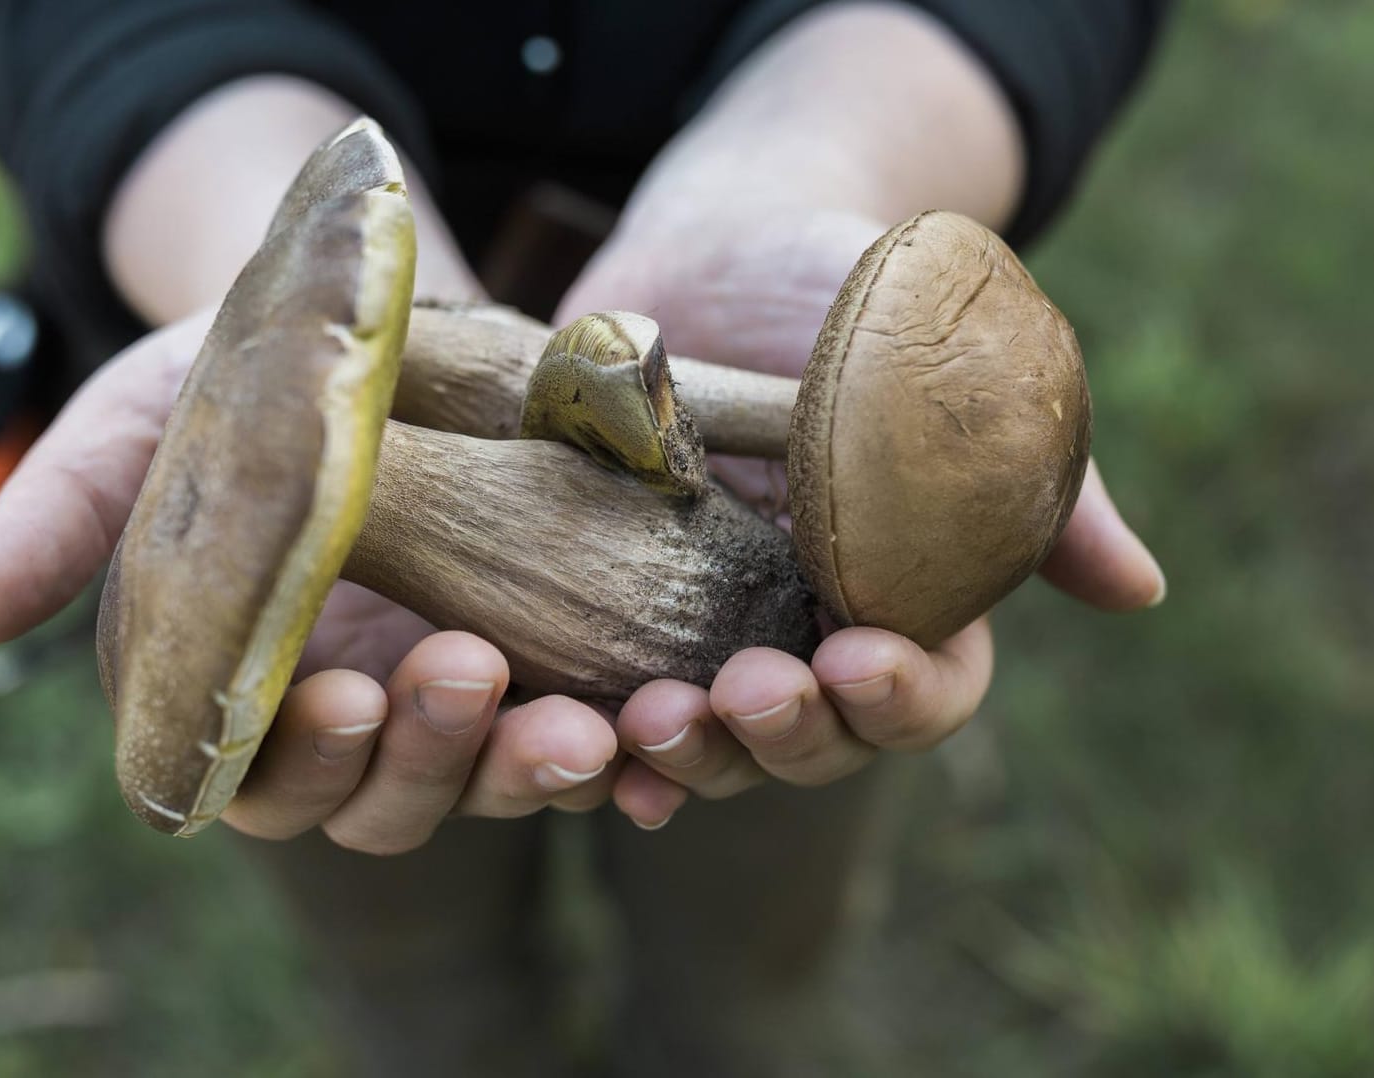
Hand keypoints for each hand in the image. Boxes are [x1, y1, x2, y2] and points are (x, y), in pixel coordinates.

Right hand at [0, 309, 619, 851]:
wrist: (374, 316)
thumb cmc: (244, 380)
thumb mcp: (148, 418)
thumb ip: (64, 511)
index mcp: (258, 690)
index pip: (268, 780)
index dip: (302, 759)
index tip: (340, 692)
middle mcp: (368, 719)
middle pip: (395, 803)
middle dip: (431, 758)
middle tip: (467, 673)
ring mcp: (473, 697)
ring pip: (505, 782)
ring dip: (542, 766)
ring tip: (593, 719)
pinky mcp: (564, 658)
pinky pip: (609, 737)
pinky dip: (639, 755)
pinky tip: (666, 727)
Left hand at [555, 205, 1164, 827]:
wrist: (718, 245)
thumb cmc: (854, 289)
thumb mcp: (950, 353)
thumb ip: (1036, 471)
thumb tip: (1140, 590)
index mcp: (906, 596)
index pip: (927, 689)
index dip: (901, 695)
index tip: (860, 657)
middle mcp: (808, 636)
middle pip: (816, 742)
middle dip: (786, 733)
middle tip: (746, 692)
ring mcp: (704, 629)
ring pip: (711, 744)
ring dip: (688, 753)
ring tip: (648, 721)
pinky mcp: (611, 608)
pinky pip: (602, 704)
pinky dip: (594, 742)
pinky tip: (577, 741)